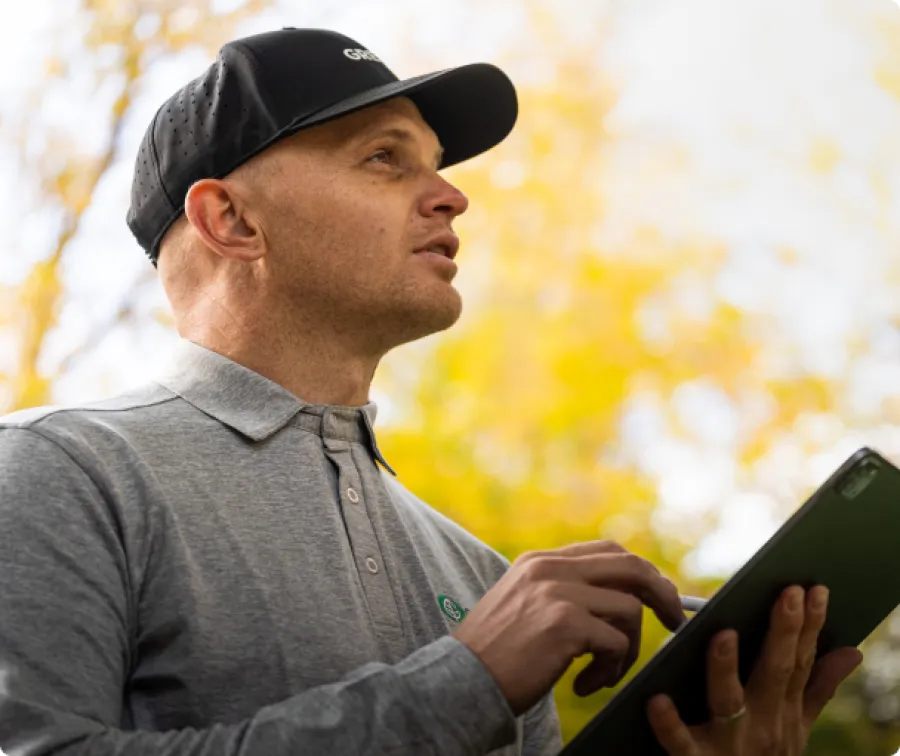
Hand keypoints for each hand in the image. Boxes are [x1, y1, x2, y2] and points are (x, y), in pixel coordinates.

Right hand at [452, 541, 685, 714]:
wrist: (460, 681)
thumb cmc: (494, 654)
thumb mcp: (522, 605)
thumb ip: (560, 592)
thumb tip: (617, 599)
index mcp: (540, 561)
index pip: (607, 550)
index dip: (639, 573)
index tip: (657, 597)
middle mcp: (550, 568)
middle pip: (630, 566)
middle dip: (662, 593)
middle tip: (675, 622)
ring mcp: (557, 592)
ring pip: (630, 609)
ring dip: (628, 649)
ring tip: (602, 674)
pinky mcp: (565, 624)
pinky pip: (616, 643)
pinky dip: (611, 671)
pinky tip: (583, 685)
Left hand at [647, 585, 862, 754]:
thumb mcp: (796, 728)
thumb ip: (818, 689)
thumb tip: (852, 650)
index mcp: (782, 711)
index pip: (801, 662)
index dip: (810, 626)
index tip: (815, 589)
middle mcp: (762, 725)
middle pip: (775, 673)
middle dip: (784, 633)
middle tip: (788, 593)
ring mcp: (729, 744)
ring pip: (728, 702)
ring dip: (725, 668)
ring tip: (722, 634)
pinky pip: (680, 742)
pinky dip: (669, 723)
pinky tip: (656, 698)